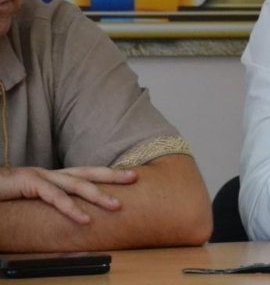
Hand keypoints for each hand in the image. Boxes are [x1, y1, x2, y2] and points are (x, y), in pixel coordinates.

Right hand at [0, 166, 137, 223]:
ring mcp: (40, 176)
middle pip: (87, 172)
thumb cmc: (5, 196)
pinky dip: (71, 208)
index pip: (85, 174)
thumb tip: (75, 214)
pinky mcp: (28, 183)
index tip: (128, 176)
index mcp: (53, 178)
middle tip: (135, 177)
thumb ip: (51, 203)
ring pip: (76, 184)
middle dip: (112, 175)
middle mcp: (50, 174)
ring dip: (98, 195)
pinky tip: (85, 219)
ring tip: (117, 205)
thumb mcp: (32, 201)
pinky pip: (54, 197)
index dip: (107, 174)